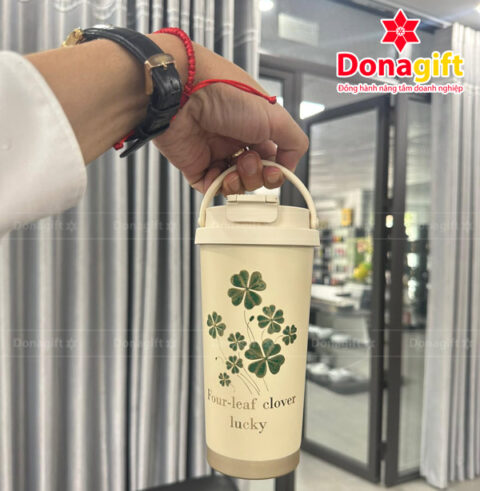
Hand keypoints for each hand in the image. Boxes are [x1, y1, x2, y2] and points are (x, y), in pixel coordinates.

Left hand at [152, 41, 308, 194]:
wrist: (184, 93)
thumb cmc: (225, 94)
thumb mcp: (275, 115)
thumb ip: (294, 142)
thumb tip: (290, 166)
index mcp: (256, 126)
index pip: (273, 158)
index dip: (276, 170)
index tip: (274, 170)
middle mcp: (236, 140)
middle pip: (255, 175)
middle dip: (257, 176)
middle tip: (249, 161)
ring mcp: (215, 153)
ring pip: (235, 184)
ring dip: (239, 183)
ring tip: (234, 167)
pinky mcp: (195, 165)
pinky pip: (211, 188)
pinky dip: (218, 188)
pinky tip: (219, 176)